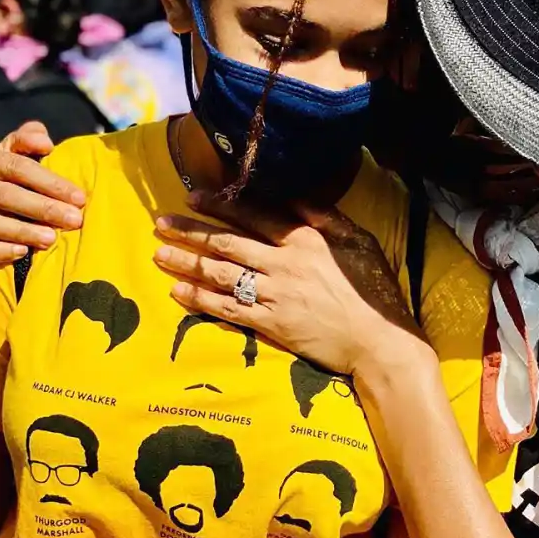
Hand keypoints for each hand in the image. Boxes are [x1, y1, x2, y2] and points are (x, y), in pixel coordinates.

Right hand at [0, 122, 84, 263]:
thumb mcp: (11, 156)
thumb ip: (27, 141)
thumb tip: (45, 141)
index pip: (17, 166)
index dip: (50, 182)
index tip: (79, 198)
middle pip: (4, 194)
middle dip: (42, 208)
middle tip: (73, 220)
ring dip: (21, 231)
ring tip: (50, 239)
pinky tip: (21, 254)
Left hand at [153, 194, 423, 377]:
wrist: (379, 343)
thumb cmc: (373, 290)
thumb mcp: (359, 241)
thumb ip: (326, 216)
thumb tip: (295, 194)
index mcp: (305, 239)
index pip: (254, 215)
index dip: (220, 204)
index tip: (192, 196)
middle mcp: (285, 263)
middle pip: (227, 243)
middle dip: (190, 232)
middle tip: (159, 224)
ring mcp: (275, 295)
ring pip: (220, 275)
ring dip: (186, 263)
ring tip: (159, 254)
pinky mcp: (271, 325)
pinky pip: (227, 310)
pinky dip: (199, 300)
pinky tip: (178, 292)